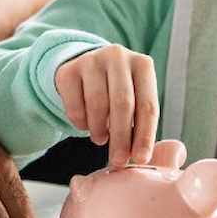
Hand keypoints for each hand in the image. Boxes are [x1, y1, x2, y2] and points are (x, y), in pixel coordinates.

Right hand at [53, 44, 157, 167]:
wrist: (88, 66)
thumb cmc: (118, 90)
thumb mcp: (136, 96)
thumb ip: (141, 121)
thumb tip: (141, 156)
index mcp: (143, 65)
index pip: (147, 105)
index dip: (145, 135)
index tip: (141, 159)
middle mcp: (118, 57)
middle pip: (122, 104)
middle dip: (121, 138)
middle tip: (118, 160)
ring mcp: (91, 60)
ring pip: (97, 104)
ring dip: (99, 130)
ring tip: (101, 139)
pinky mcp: (69, 70)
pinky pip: (75, 105)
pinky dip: (81, 122)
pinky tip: (86, 124)